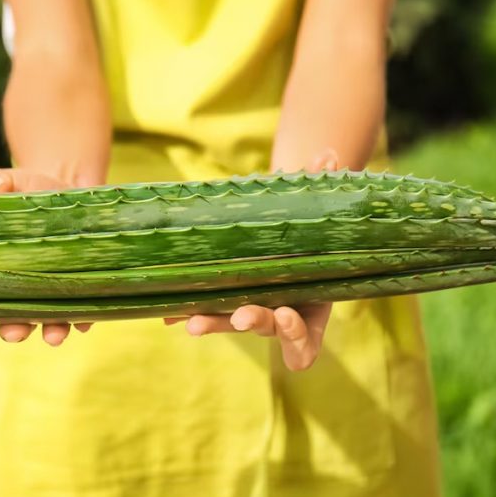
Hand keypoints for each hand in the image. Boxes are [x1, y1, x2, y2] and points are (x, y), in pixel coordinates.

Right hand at [0, 166, 92, 345]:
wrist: (68, 190)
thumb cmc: (25, 190)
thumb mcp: (6, 181)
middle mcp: (20, 291)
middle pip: (12, 320)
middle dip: (12, 329)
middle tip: (12, 332)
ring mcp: (52, 292)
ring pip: (49, 321)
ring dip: (51, 330)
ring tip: (52, 335)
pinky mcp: (83, 286)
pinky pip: (85, 309)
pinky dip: (85, 317)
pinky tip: (84, 321)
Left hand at [166, 149, 341, 371]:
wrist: (288, 235)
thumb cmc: (310, 228)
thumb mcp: (315, 208)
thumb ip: (322, 184)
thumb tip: (327, 156)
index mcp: (311, 310)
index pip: (305, 340)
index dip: (298, 337)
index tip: (288, 315)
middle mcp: (279, 319)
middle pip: (267, 330)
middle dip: (253, 322)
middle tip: (241, 315)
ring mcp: (250, 313)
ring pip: (230, 324)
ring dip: (213, 323)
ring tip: (192, 322)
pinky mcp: (224, 304)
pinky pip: (207, 312)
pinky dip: (188, 311)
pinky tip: (168, 312)